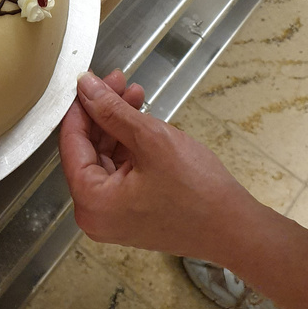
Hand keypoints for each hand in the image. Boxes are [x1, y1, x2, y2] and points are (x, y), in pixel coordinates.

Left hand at [59, 70, 262, 259]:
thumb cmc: (197, 191)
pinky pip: (120, 171)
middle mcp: (95, 214)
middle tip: (118, 81)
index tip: (89, 80)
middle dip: (103, 111)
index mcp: (91, 202)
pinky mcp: (131, 213)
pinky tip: (141, 119)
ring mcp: (113, 216)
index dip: (80, 106)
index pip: (71, 143)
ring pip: (104, 156)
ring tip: (134, 93)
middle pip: (87, 149)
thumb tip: (86, 87)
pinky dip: (128, 144)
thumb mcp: (150, 139)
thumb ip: (112, 110)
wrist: (236, 228)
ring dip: (117, 124)